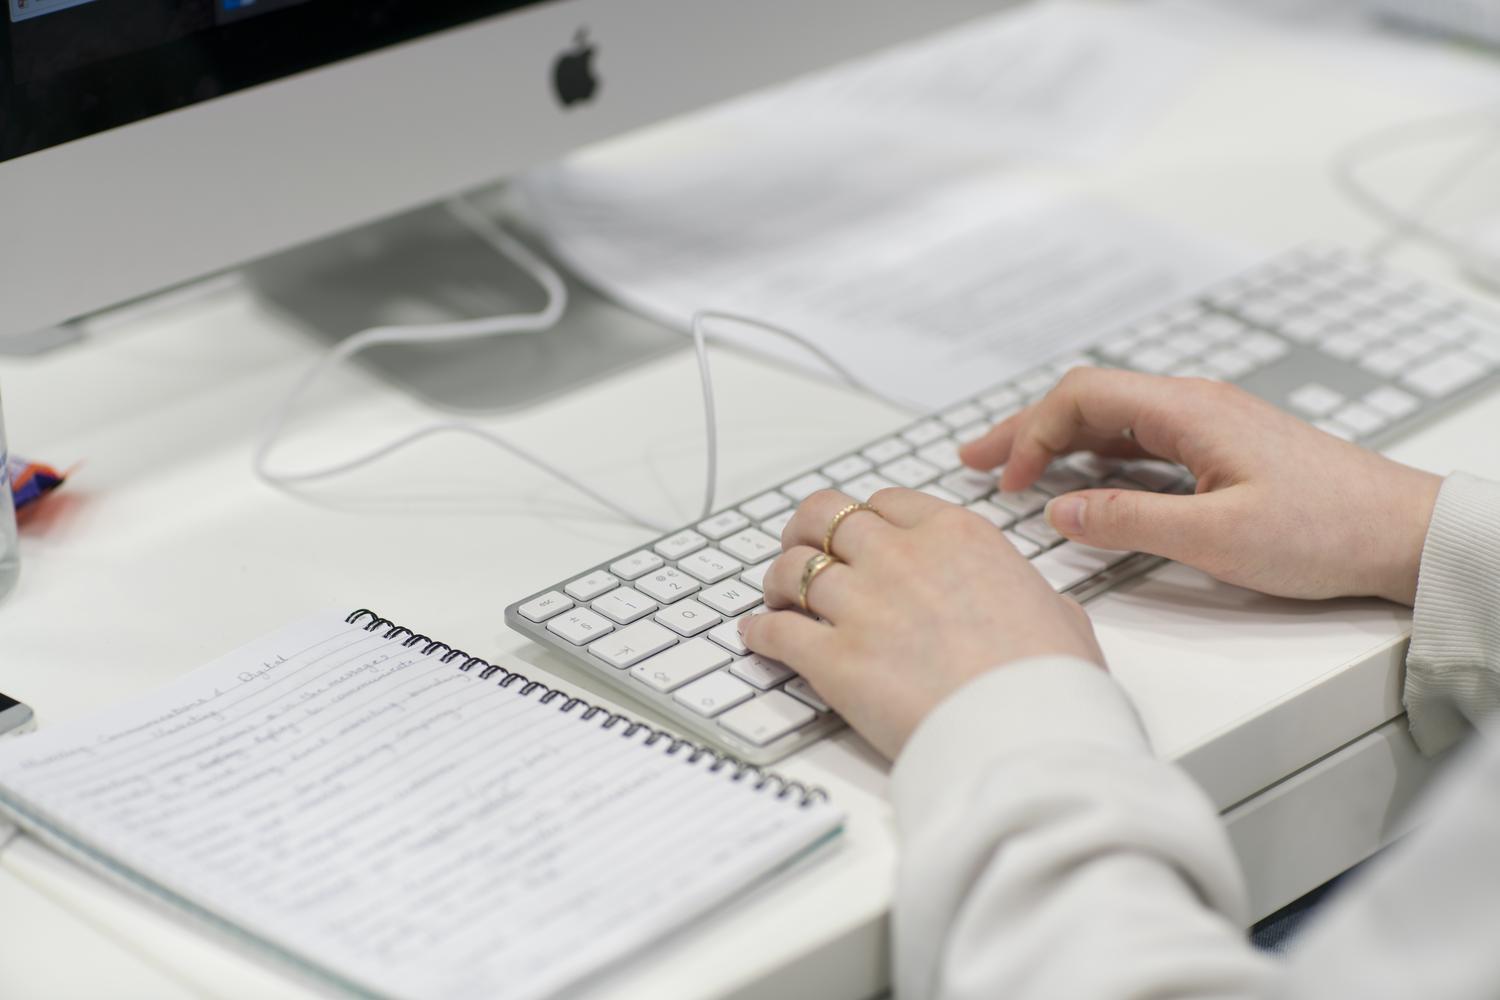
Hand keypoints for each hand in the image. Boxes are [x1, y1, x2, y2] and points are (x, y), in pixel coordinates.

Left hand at [740, 489, 1102, 758]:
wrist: (1025, 732)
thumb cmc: (1050, 679)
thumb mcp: (1059, 614)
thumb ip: (1030, 596)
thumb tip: (1037, 607)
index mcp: (955, 536)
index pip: (885, 502)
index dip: (863, 518)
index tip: (857, 536)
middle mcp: (900, 557)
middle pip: (823, 517)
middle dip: (805, 532)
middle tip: (802, 551)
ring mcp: (861, 605)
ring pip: (792, 569)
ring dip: (779, 582)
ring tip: (779, 598)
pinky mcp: (833, 658)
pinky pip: (776, 631)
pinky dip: (760, 632)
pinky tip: (758, 637)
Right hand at [960, 368, 1441, 604]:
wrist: (1403, 532)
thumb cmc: (1326, 530)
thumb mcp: (1217, 537)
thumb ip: (1131, 520)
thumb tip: (1061, 513)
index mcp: (1189, 411)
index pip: (1083, 397)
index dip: (1031, 435)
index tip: (1005, 483)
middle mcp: (1194, 405)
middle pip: (1088, 401)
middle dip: (1025, 429)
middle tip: (973, 458)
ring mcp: (1208, 425)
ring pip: (1112, 420)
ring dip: (1056, 442)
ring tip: (1009, 469)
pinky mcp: (1221, 449)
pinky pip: (1140, 441)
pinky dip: (1095, 457)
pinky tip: (1078, 482)